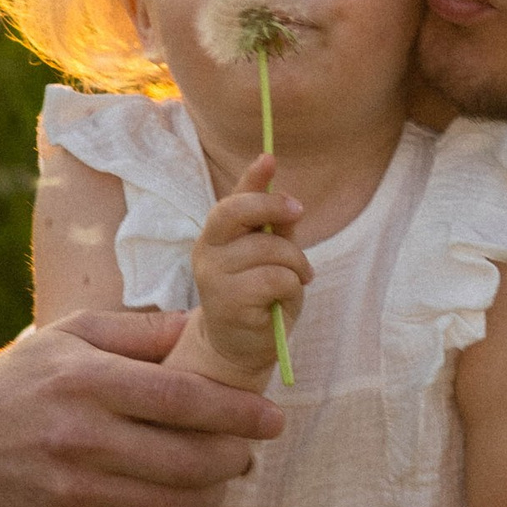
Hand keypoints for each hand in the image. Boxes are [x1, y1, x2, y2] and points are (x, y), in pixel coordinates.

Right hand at [0, 310, 281, 506]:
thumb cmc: (21, 382)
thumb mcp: (71, 336)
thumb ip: (141, 332)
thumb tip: (206, 324)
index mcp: (85, 380)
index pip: (182, 399)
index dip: (238, 412)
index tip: (274, 416)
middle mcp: (78, 437)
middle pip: (188, 459)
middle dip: (234, 456)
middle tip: (248, 448)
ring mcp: (72, 490)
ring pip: (173, 502)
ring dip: (212, 491)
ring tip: (221, 473)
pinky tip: (181, 496)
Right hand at [187, 155, 307, 382]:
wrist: (240, 347)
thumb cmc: (259, 296)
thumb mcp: (271, 256)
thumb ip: (275, 227)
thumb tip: (287, 196)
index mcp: (217, 234)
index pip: (232, 198)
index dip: (251, 177)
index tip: (270, 159)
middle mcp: (208, 250)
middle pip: (240, 211)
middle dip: (276, 208)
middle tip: (298, 213)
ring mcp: (214, 276)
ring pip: (271, 249)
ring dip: (296, 265)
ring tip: (294, 281)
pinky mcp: (227, 302)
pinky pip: (276, 278)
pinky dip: (291, 287)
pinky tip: (283, 300)